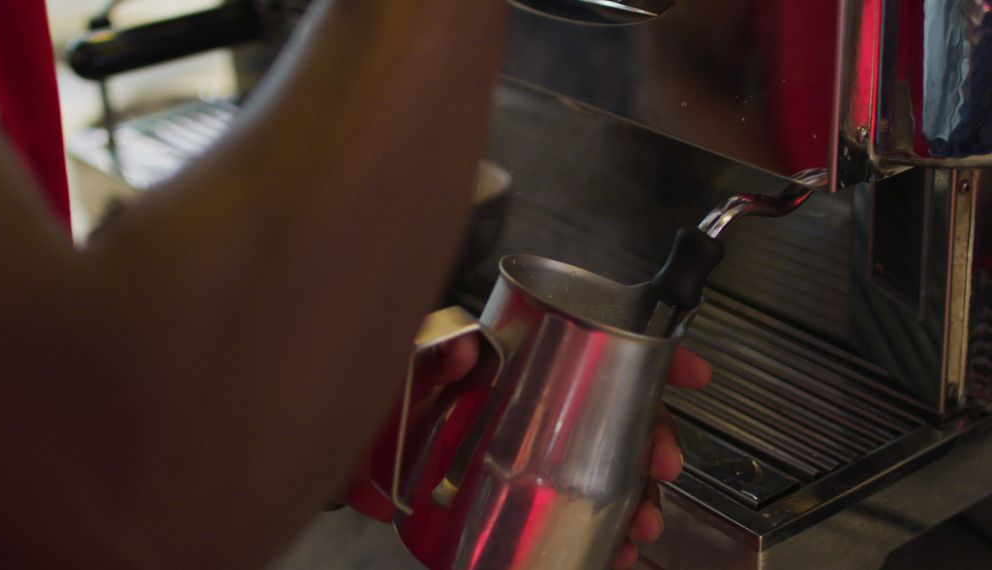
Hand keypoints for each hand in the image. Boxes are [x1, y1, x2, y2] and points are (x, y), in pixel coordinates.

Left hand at [344, 337, 710, 569]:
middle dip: (655, 439)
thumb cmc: (374, 396)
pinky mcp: (512, 496)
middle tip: (664, 463)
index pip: (596, 348)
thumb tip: (471, 352)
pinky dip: (599, 534)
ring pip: (602, 470)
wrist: (340, 445)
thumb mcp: (403, 365)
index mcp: (518, 365)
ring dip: (635, 496)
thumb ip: (431, 357)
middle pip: (615, 415)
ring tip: (642, 523)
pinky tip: (613, 549)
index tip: (692, 373)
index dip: (649, 359)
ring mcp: (526, 453)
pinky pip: (570, 511)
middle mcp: (532, 407)